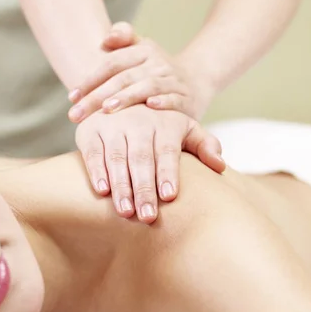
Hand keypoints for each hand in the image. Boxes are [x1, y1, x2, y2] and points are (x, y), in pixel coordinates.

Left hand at [67, 22, 214, 121]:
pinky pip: (175, 99)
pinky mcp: (187, 99)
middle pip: (123, 78)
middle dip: (98, 97)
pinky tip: (150, 107)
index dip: (90, 80)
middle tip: (77, 114)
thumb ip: (122, 38)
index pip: (111, 64)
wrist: (197, 81)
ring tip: (107, 109)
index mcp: (143, 50)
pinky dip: (164, 102)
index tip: (71, 98)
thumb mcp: (140, 50)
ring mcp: (173, 81)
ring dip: (127, 97)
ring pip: (147, 87)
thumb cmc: (156, 69)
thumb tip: (106, 39)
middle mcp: (158, 63)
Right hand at [75, 105, 224, 222]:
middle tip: (148, 216)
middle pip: (141, 158)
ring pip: (116, 158)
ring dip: (121, 186)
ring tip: (126, 211)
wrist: (120, 95)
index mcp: (163, 123)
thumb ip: (204, 144)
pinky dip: (96, 171)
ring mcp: (112, 125)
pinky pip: (92, 153)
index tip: (169, 196)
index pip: (166, 150)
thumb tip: (221, 166)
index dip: (167, 172)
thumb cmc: (159, 123)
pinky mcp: (90, 131)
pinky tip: (102, 191)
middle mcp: (137, 122)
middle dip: (144, 188)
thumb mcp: (184, 127)